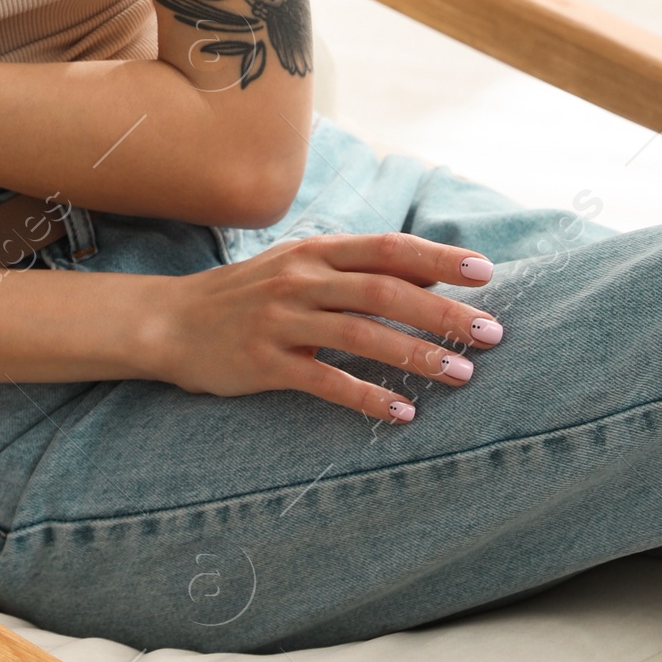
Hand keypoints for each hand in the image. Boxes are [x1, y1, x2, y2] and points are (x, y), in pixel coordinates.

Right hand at [151, 231, 502, 422]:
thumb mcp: (298, 268)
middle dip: (443, 312)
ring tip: (462, 375)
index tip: (485, 272)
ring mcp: (281, 320)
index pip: (388, 248)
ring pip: (361, 335)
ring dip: (416, 355)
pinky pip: (326, 381)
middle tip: (491, 332)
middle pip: (384, 291)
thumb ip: (356, 270)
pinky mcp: (265, 362)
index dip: (438, 258)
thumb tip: (430, 277)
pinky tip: (403, 413)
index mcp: (314, 252)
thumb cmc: (246, 295)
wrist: (170, 322)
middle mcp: (300, 280)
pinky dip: (368, 398)